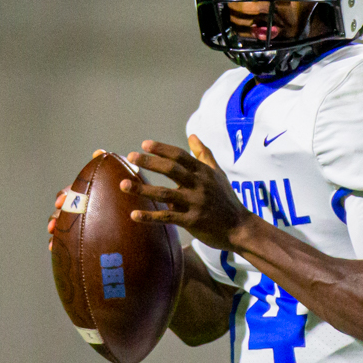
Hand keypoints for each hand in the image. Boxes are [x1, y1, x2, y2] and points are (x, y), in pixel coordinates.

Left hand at [122, 138, 253, 250]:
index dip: (162, 149)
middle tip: (131, 156)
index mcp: (203, 172)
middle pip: (171, 170)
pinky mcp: (192, 221)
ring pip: (165, 193)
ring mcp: (195, 203)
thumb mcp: (218, 174)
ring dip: (143, 188)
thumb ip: (204, 154)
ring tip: (123, 184)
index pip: (180, 156)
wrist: (240, 227)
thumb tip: (193, 135)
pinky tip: (134, 214)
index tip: (145, 144)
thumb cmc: (226, 199)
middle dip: (150, 162)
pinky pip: (167, 217)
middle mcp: (199, 185)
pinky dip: (150, 216)